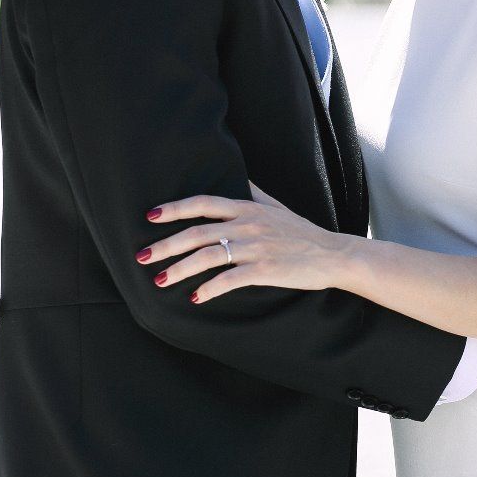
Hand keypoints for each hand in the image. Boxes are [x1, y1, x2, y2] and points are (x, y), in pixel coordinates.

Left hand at [136, 182, 350, 303]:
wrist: (333, 254)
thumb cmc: (303, 232)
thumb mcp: (277, 206)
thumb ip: (254, 193)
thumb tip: (239, 178)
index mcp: (248, 208)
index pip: (203, 203)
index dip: (175, 209)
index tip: (151, 217)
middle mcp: (248, 224)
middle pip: (198, 232)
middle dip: (166, 245)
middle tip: (142, 257)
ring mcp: (256, 247)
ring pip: (209, 256)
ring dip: (180, 269)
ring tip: (160, 281)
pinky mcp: (265, 269)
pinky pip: (230, 279)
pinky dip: (210, 289)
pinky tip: (195, 298)